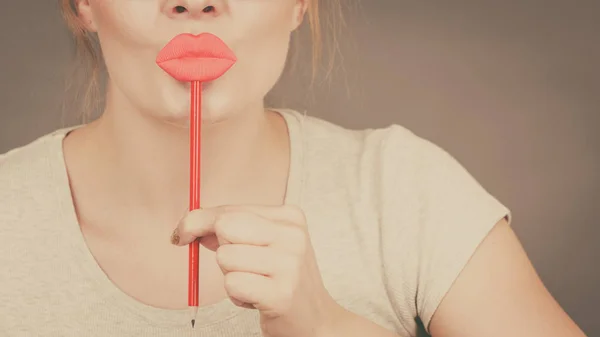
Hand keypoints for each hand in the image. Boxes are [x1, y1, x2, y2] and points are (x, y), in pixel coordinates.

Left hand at [171, 204, 341, 336]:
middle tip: (237, 266)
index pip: (229, 210)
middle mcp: (293, 236)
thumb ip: (231, 230)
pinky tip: (256, 298)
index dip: (197, 221)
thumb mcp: (264, 244)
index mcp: (289, 217)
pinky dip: (236, 295)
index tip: (183, 233)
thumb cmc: (281, 278)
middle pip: (225, 227)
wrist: (315, 318)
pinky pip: (232, 284)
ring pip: (225, 257)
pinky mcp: (281, 294)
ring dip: (230, 276)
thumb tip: (189, 226)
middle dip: (219, 248)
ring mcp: (289, 265)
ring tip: (254, 283)